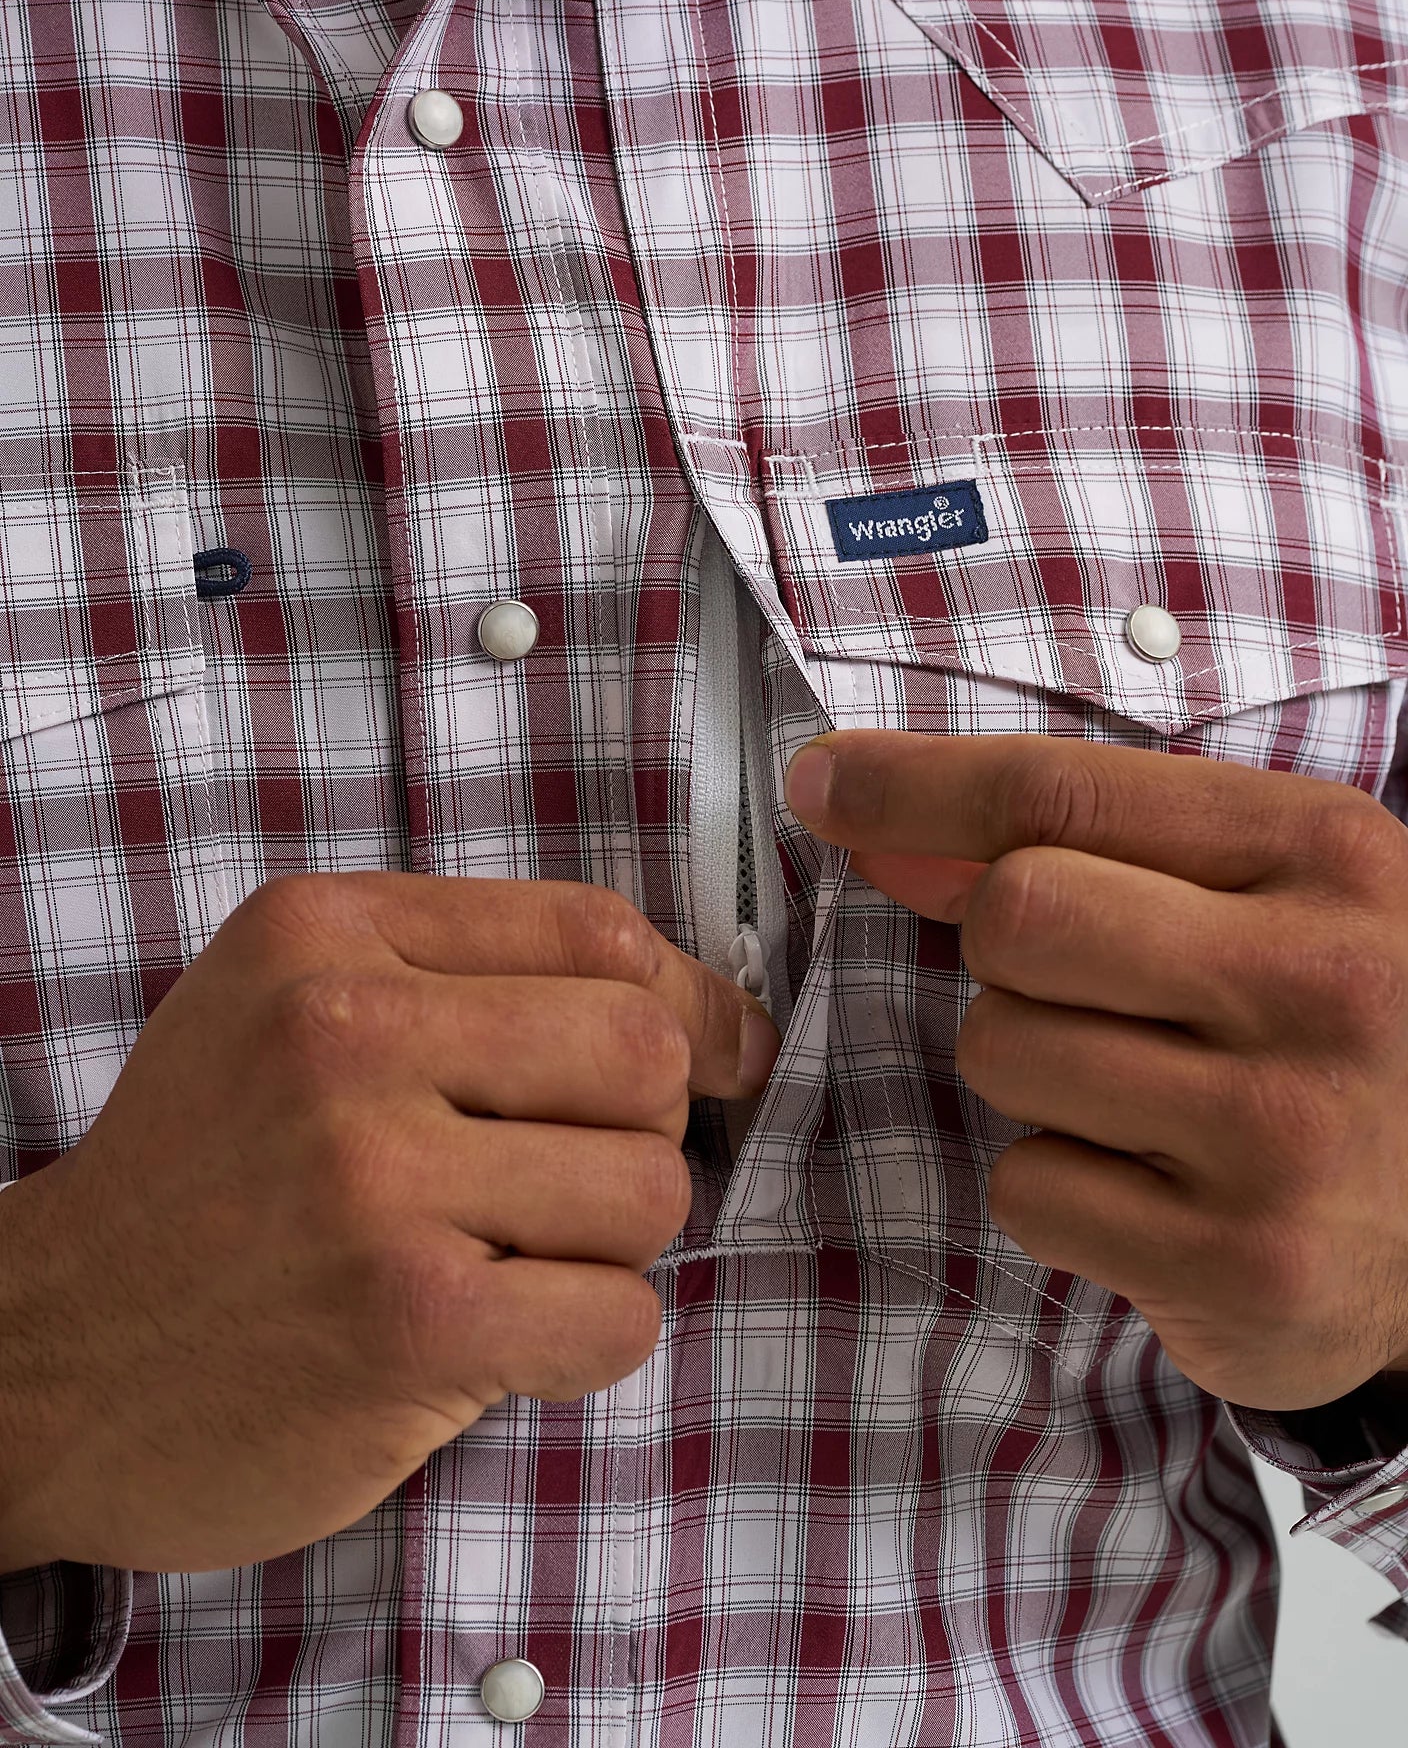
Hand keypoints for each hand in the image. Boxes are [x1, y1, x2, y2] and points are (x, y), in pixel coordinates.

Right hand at [0, 875, 778, 1573]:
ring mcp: (375, 1180)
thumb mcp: (286, 1009)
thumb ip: (465, 979)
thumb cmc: (202, 1182)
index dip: (693, 995)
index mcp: (330, 935)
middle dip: (647, 1129)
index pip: (596, 929)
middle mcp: (346, 1035)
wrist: (44, 1358)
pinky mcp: (408, 1322)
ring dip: (614, 1244)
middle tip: (573, 1178)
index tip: (725, 1050)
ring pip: (651, 1189)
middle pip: (644, 1051)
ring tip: (516, 1258)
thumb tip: (695, 1008)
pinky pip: (620, 1317)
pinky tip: (501, 1336)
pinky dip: (589, 1339)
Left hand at [784, 730, 1407, 1411]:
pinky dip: (1056, 1188)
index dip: (915, 784)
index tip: (823, 779)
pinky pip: (1027, 1190)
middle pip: (1016, 916)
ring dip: (1028, 1073)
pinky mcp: (1244, 1263)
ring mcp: (1286, 1132)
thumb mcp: (1262, 897)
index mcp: (1323, 856)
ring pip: (1003, 1051)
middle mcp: (1321, 983)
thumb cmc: (1337, 1034)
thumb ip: (1093, 849)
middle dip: (1000, 952)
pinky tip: (1152, 1189)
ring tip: (1138, 1096)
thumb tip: (892, 828)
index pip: (1064, 793)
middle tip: (1080, 990)